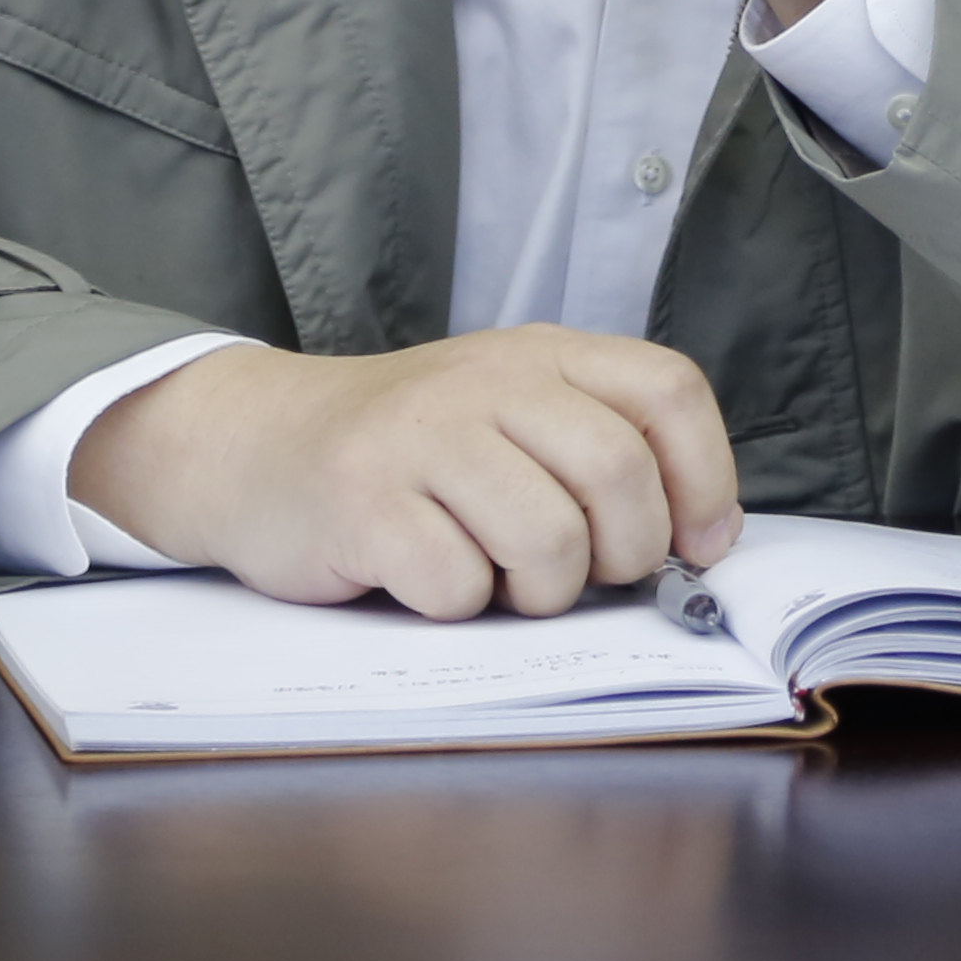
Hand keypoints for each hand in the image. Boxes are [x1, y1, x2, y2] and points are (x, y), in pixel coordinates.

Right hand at [69, 329, 742, 618]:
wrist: (254, 445)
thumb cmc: (406, 451)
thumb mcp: (507, 414)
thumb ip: (598, 449)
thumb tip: (705, 540)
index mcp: (540, 355)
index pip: (667, 390)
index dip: (705, 477)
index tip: (697, 544)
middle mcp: (486, 382)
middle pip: (617, 473)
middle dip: (623, 553)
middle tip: (587, 575)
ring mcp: (421, 438)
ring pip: (548, 540)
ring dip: (541, 592)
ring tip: (498, 578)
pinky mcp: (364, 503)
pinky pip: (459, 585)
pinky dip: (457, 606)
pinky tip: (425, 576)